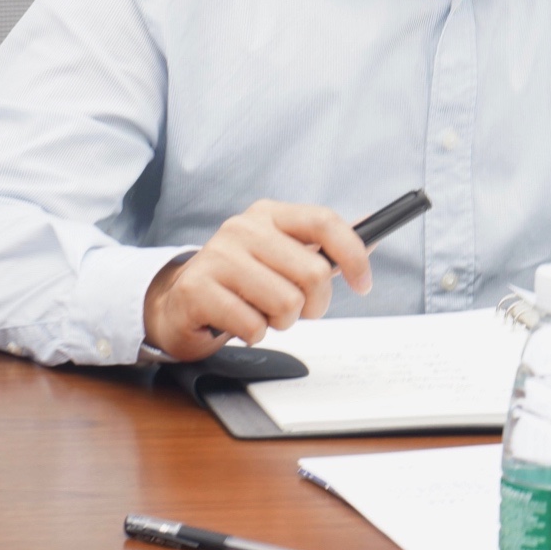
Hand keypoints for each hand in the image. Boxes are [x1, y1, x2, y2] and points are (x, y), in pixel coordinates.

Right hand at [141, 200, 373, 361]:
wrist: (179, 304)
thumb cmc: (241, 282)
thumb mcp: (283, 258)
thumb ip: (324, 246)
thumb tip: (371, 228)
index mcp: (268, 215)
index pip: (323, 221)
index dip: (352, 255)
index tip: (364, 284)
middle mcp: (242, 228)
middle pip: (313, 273)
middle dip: (313, 305)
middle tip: (294, 311)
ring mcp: (217, 256)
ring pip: (286, 304)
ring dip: (280, 322)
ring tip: (259, 314)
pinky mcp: (198, 290)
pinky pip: (253, 326)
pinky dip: (253, 334)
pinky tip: (236, 323)